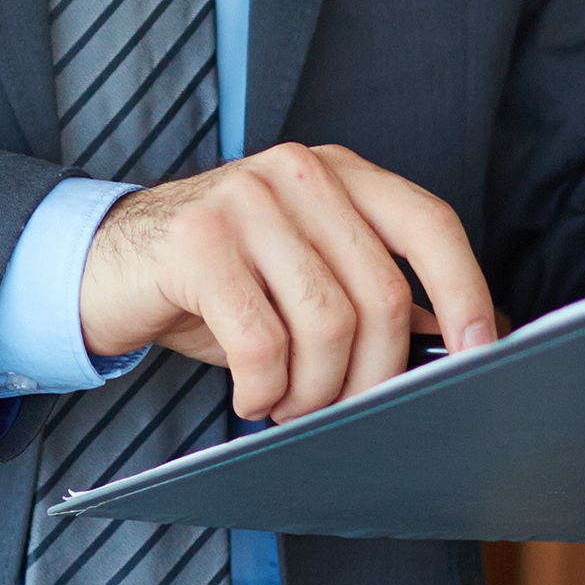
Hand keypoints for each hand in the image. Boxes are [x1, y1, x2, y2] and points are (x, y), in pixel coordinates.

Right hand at [77, 143, 500, 422]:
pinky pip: (262, 342)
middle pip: (380, 295)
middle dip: (370, 379)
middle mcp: (297, 171)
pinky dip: (263, 389)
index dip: (464, 289)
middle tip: (338, 414)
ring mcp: (245, 199)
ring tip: (285, 404)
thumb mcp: (303, 279)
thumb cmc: (218, 284)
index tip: (480, 351)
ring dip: (313, 393)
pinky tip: (249, 395)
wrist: (104, 266)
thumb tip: (462, 341)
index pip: (428, 222)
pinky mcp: (197, 241)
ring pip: (327, 324)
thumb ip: (376, 294)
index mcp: (338, 172)